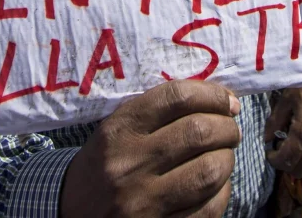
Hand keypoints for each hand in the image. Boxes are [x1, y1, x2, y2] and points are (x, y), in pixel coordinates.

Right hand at [59, 80, 240, 217]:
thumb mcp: (116, 130)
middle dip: (227, 127)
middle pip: (199, 132)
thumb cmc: (104, 164)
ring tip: (223, 155)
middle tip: (230, 129)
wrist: (71, 213)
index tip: (228, 100)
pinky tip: (215, 185)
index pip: (177, 97)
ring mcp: (144, 201)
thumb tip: (220, 99)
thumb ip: (158, 112)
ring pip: (209, 170)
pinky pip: (208, 208)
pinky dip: (222, 191)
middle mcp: (129, 164)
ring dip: (227, 158)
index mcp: (119, 130)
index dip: (213, 95)